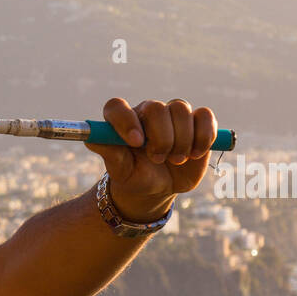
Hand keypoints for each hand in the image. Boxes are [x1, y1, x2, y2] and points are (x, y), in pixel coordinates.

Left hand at [83, 98, 217, 220]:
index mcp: (122, 120)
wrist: (157, 188)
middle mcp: (147, 112)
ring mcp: (173, 115)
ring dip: (181, 141)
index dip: (126, 121)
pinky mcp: (197, 122)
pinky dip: (204, 136)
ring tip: (175, 160)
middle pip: (156, 108)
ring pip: (182, 110)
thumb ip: (107, 151)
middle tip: (157, 159)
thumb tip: (91, 137)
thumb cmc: (133, 176)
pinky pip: (205, 116)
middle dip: (160, 138)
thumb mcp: (119, 169)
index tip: (136, 143)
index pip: (117, 107)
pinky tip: (195, 154)